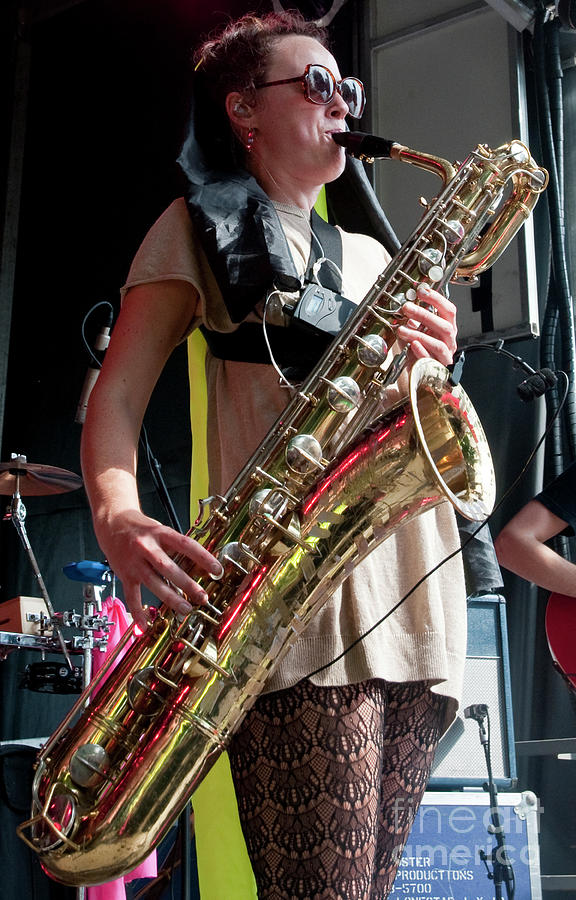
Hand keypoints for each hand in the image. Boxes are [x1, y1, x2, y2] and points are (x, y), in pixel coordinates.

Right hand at [95, 509, 222, 629]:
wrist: (112, 523)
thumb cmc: (141, 528)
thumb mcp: (161, 530)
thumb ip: (177, 547)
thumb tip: (199, 565)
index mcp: (160, 533)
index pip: (185, 545)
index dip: (203, 557)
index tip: (217, 569)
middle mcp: (146, 547)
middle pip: (168, 568)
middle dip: (187, 584)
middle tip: (202, 596)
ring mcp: (134, 562)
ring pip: (153, 582)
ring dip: (171, 598)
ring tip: (185, 609)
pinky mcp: (124, 574)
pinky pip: (132, 596)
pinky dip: (138, 612)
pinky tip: (146, 625)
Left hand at [396, 284, 456, 366]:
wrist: (421, 373)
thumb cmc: (420, 351)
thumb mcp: (416, 331)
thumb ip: (412, 320)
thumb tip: (403, 307)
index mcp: (447, 327)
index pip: (448, 310)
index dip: (436, 299)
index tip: (421, 291)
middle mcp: (449, 340)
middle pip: (444, 325)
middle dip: (424, 314)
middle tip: (407, 307)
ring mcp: (445, 355)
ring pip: (438, 343)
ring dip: (419, 334)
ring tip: (402, 329)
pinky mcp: (437, 369)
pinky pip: (432, 359)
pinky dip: (422, 351)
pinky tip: (412, 344)